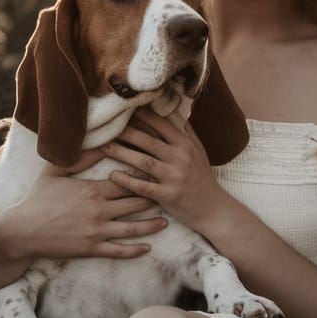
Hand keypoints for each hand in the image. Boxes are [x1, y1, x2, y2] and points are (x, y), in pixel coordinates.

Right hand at [0, 166, 167, 260]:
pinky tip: (147, 248)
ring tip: (166, 221)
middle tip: (170, 194)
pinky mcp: (91, 249)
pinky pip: (119, 251)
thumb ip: (79, 158)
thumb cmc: (37, 199)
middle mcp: (99, 210)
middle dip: (153, 198)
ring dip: (151, 225)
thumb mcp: (55, 172)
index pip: (126, 181)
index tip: (158, 172)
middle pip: (134, 202)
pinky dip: (135, 250)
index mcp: (92, 189)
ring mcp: (97, 231)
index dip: (144, 177)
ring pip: (132, 228)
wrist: (22, 231)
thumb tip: (99, 142)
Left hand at [101, 104, 225, 232]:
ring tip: (103, 147)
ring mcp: (175, 177)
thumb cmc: (202, 178)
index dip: (143, 116)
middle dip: (126, 132)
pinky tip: (113, 175)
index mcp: (186, 145)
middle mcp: (181, 158)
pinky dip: (127, 180)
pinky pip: (143, 186)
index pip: (162, 124)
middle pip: (148, 141)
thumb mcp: (198, 151)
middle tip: (106, 127)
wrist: (213, 209)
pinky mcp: (169, 196)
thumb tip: (175, 109)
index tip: (125, 108)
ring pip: (143, 161)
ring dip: (121, 153)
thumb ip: (186, 131)